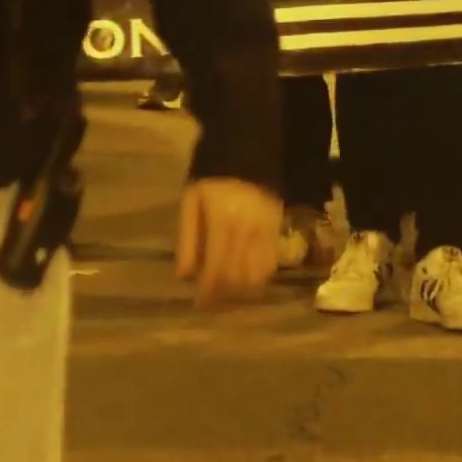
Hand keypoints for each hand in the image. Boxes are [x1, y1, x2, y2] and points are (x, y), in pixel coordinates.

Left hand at [172, 177, 278, 308]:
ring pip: (255, 278)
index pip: (216, 269)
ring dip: (239, 292)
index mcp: (222, 222)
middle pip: (236, 278)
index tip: (198, 303)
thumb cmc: (211, 183)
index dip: (207, 291)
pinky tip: (243, 280)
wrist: (247, 159)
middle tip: (210, 301)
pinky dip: (256, 280)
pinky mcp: (277, 234)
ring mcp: (266, 234)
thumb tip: (184, 276)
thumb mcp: (191, 203)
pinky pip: (269, 268)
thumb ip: (187, 239)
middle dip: (221, 295)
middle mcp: (247, 231)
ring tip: (225, 292)